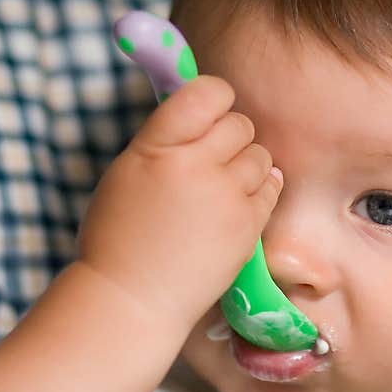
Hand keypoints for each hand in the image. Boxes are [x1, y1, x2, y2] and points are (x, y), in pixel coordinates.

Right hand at [77, 76, 282, 334]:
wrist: (132, 299)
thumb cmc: (121, 237)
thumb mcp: (127, 172)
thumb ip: (166, 140)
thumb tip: (207, 114)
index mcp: (157, 146)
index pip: (207, 92)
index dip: (217, 98)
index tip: (212, 114)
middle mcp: (194, 165)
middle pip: (240, 124)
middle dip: (231, 138)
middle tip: (212, 162)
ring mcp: (225, 196)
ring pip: (261, 154)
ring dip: (247, 166)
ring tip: (222, 190)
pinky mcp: (247, 226)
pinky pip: (271, 187)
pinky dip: (259, 191)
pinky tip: (236, 206)